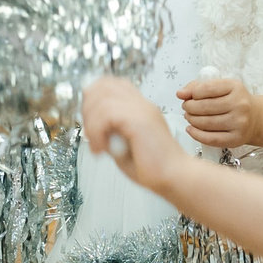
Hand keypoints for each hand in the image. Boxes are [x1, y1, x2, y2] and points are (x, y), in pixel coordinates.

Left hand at [83, 75, 182, 189]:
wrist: (175, 178)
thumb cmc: (154, 169)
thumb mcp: (124, 146)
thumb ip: (110, 133)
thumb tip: (90, 127)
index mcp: (141, 108)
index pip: (113, 84)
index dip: (94, 96)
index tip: (88, 120)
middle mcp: (142, 105)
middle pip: (104, 85)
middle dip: (87, 108)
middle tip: (89, 133)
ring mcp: (142, 110)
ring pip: (102, 99)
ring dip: (90, 123)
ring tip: (96, 146)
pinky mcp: (139, 120)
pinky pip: (106, 115)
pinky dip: (96, 132)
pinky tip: (102, 149)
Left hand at [178, 75, 260, 150]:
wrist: (253, 118)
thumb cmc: (232, 101)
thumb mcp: (220, 87)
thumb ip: (198, 87)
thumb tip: (180, 94)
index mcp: (235, 87)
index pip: (207, 88)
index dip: (193, 93)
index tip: (189, 96)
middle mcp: (240, 105)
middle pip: (205, 106)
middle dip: (189, 107)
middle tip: (186, 107)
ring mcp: (239, 123)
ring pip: (206, 123)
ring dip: (191, 120)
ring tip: (189, 117)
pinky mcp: (236, 139)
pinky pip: (210, 139)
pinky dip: (196, 134)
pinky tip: (191, 129)